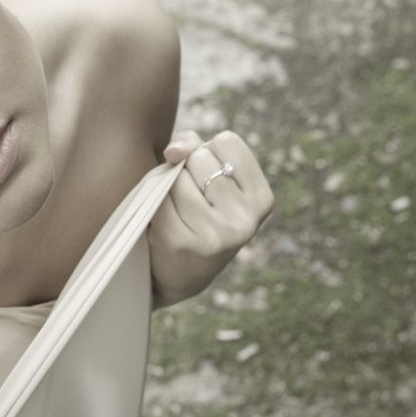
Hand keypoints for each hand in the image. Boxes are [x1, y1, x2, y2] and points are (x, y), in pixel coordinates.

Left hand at [148, 130, 274, 307]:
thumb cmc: (195, 214)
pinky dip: (154, 204)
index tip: (207, 176)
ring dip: (168, 186)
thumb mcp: (210, 179)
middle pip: (199, 157)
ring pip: (177, 177)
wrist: (179, 275)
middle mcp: (244, 219)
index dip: (207, 151)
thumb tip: (173, 151)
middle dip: (186, 170)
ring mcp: (215, 234)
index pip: (227, 141)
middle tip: (190, 199)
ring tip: (177, 211)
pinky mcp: (182, 243)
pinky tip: (164, 224)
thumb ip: (195, 147)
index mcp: (261, 198)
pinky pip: (158, 199)